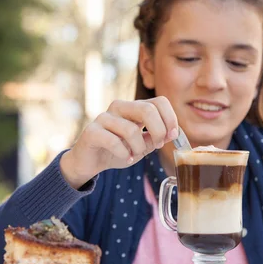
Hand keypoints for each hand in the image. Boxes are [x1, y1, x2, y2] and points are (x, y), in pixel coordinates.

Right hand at [60, 97, 178, 188]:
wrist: (90, 161)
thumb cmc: (117, 151)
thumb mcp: (142, 146)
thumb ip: (155, 138)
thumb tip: (171, 133)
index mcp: (134, 108)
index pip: (159, 101)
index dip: (170, 118)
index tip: (173, 136)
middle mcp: (119, 107)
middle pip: (147, 109)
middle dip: (158, 131)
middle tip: (156, 146)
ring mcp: (104, 118)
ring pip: (131, 130)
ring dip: (138, 148)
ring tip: (134, 156)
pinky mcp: (92, 131)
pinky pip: (114, 141)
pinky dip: (124, 154)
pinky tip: (125, 159)